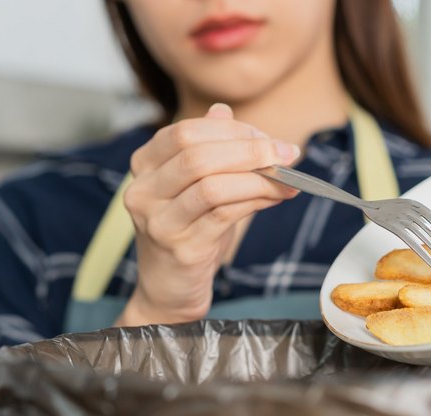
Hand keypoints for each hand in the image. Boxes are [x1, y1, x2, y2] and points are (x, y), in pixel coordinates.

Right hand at [117, 103, 298, 325]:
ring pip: (212, 185)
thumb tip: (226, 112)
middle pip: (197, 154)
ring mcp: (158, 222)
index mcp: (144, 166)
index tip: (268, 139)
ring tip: (287, 179)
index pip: (186, 131)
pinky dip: (257, 200)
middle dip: (249, 150)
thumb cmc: (188, 231)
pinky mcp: (181, 248)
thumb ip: (207, 148)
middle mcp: (143, 191)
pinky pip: (224, 214)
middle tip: (286, 154)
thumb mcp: (194, 185)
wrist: (169, 289)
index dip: (232, 130)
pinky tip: (277, 198)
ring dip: (258, 178)